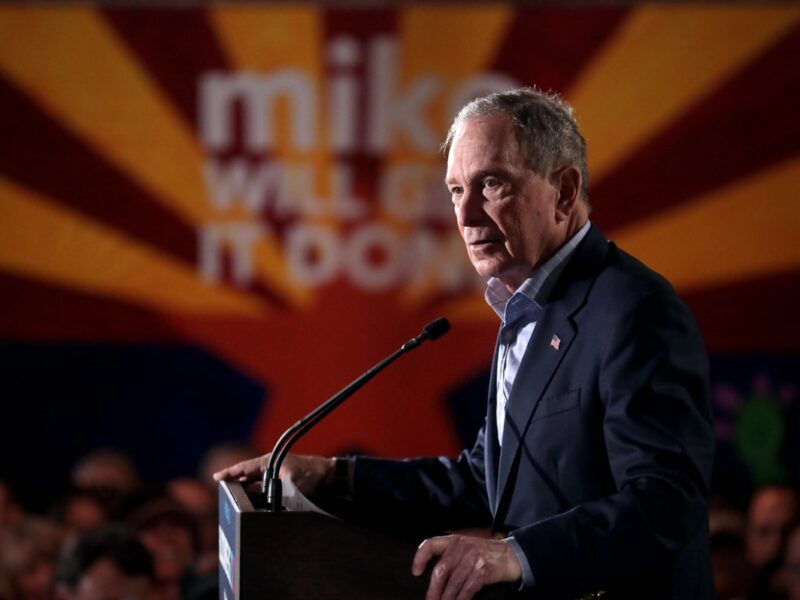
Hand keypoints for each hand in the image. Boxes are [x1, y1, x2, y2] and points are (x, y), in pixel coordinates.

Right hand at [212, 453, 334, 496]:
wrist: (328, 476)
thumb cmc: (310, 476)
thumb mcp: (290, 484)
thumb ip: (272, 492)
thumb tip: (258, 500)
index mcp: (269, 461)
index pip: (244, 467)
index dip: (230, 473)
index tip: (216, 477)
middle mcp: (270, 467)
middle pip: (247, 476)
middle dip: (235, 483)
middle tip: (222, 493)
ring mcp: (275, 474)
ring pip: (255, 484)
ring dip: (246, 491)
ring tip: (233, 500)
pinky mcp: (282, 482)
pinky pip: (264, 489)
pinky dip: (257, 495)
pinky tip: (252, 503)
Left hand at [412, 534, 521, 599]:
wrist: (512, 556)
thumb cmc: (486, 554)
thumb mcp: (468, 546)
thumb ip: (451, 555)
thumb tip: (434, 576)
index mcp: (455, 540)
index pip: (431, 544)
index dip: (420, 558)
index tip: (416, 572)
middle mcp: (462, 546)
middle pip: (440, 570)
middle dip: (433, 590)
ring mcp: (473, 558)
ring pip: (453, 583)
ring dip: (446, 599)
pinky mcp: (483, 570)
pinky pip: (467, 589)